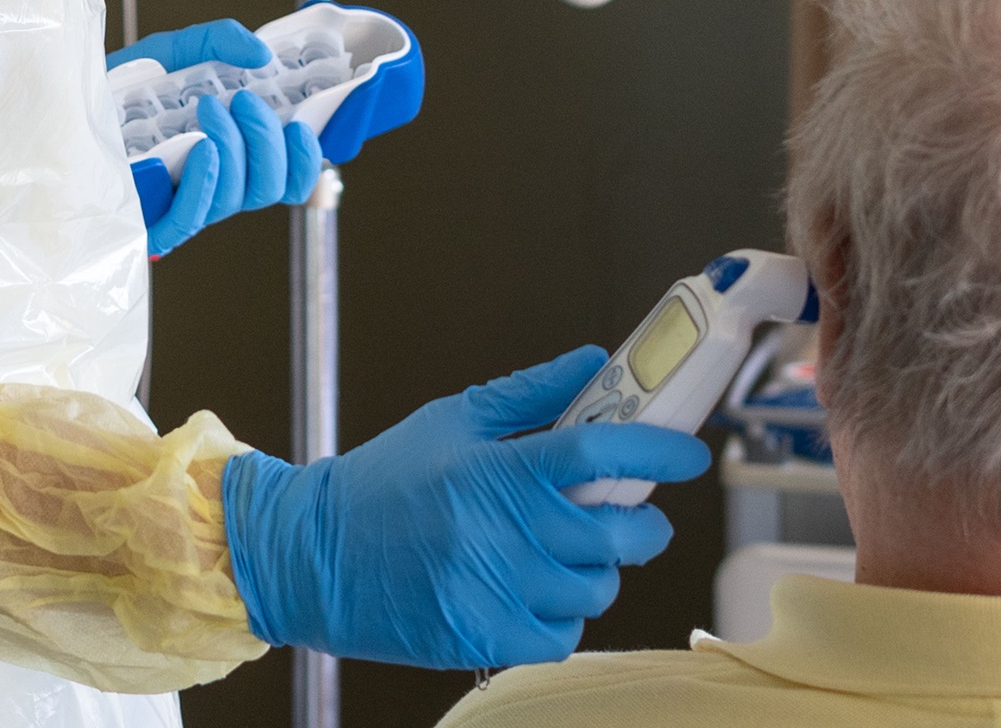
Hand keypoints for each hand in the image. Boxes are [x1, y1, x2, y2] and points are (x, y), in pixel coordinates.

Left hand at [112, 21, 324, 254]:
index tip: (308, 120)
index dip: (307, 158)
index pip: (289, 176)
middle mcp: (216, 185)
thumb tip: (262, 54)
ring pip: (239, 198)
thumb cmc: (118, 91)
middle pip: (273, 186)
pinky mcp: (151, 227)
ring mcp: (186, 208)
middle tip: (243, 100)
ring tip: (208, 107)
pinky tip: (198, 148)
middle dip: (269, 140)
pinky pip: (191, 219)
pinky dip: (204, 181)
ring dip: (236, 149)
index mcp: (233, 153)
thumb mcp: (171, 54)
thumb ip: (218, 42)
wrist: (63, 110)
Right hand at [219, 348, 709, 669]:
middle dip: (642, 521)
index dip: (658, 448)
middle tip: (630, 509)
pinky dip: (562, 615)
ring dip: (598, 569)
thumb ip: (530, 394)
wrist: (311, 556)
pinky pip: (561, 634)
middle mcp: (500, 532)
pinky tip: (538, 590)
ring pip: (595, 589)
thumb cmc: (381, 483)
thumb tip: (593, 363)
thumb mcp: (453, 421)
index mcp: (496, 469)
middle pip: (618, 533)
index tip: (689, 452)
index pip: (601, 450)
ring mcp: (494, 591)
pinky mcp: (482, 637)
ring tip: (568, 550)